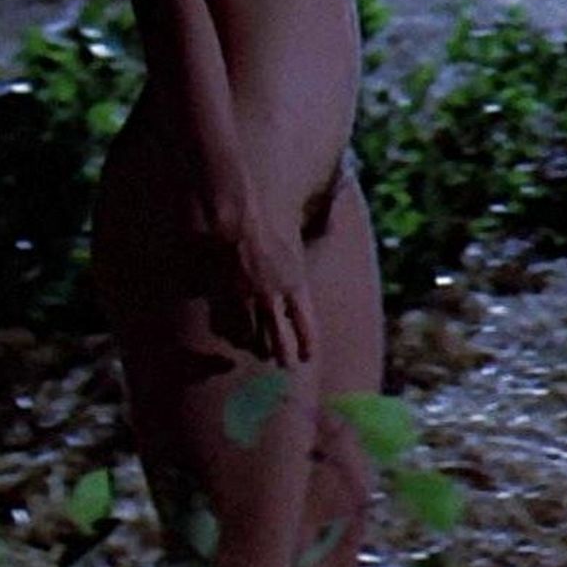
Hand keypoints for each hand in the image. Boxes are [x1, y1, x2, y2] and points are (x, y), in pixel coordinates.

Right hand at [228, 219, 315, 367]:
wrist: (239, 217)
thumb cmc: (273, 218)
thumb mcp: (304, 226)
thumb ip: (323, 226)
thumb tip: (342, 201)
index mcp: (296, 284)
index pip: (306, 326)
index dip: (307, 345)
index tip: (307, 357)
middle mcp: (273, 297)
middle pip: (278, 341)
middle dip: (282, 355)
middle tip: (284, 365)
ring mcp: (247, 298)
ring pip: (250, 337)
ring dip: (255, 346)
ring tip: (258, 352)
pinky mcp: (225, 294)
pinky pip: (226, 324)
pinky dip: (231, 331)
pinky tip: (233, 335)